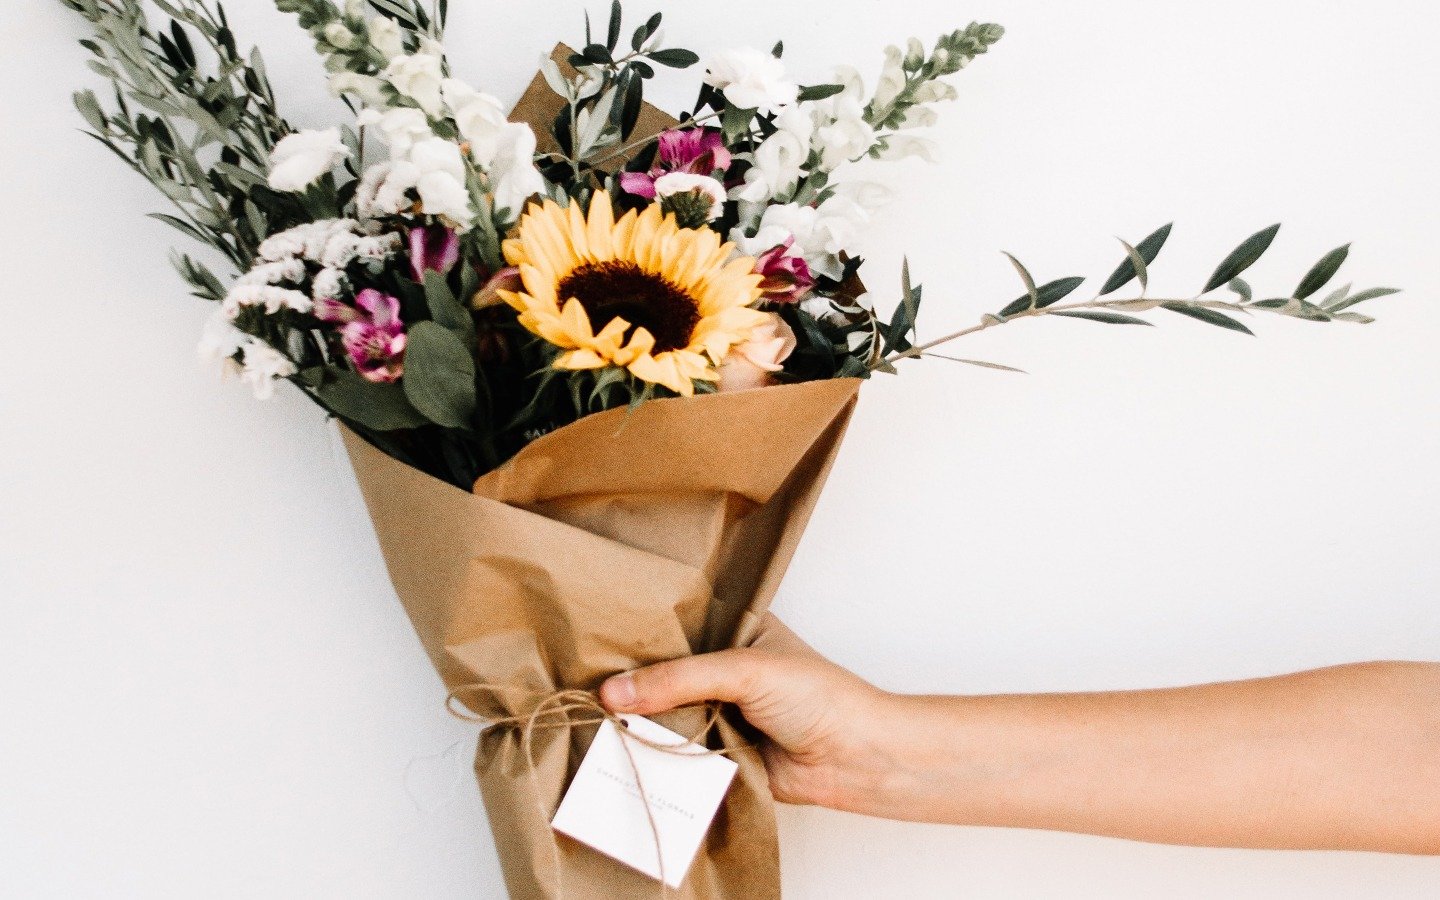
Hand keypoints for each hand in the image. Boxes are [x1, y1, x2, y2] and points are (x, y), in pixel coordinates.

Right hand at [600, 614, 896, 812]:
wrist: (856, 759)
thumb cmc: (818, 697)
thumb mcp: (744, 671)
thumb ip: (678, 680)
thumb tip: (613, 694)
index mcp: (734, 630)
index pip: (674, 624)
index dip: (635, 633)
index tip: (586, 638)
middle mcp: (723, 669)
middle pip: (662, 674)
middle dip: (629, 683)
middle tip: (575, 684)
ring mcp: (719, 712)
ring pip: (664, 716)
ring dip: (637, 723)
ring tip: (582, 719)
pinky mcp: (719, 755)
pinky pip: (676, 755)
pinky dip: (654, 758)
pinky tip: (616, 755)